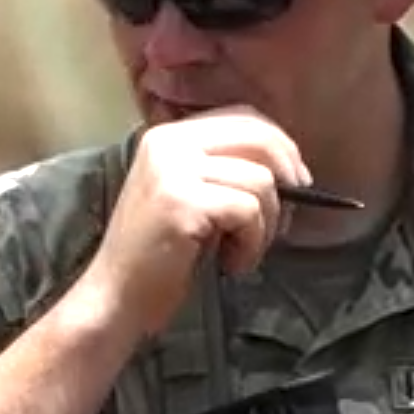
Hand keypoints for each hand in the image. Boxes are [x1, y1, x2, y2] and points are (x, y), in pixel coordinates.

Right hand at [77, 106, 308, 339]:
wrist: (117, 296)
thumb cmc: (159, 255)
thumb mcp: (190, 196)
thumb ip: (225, 170)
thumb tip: (290, 168)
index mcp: (169, 135)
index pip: (244, 116)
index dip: (280, 146)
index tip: (296, 181)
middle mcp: (168, 143)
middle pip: (259, 138)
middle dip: (286, 179)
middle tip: (285, 219)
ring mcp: (173, 171)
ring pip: (261, 181)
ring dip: (266, 226)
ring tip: (241, 252)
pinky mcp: (182, 203)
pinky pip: (249, 211)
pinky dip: (252, 244)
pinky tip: (232, 263)